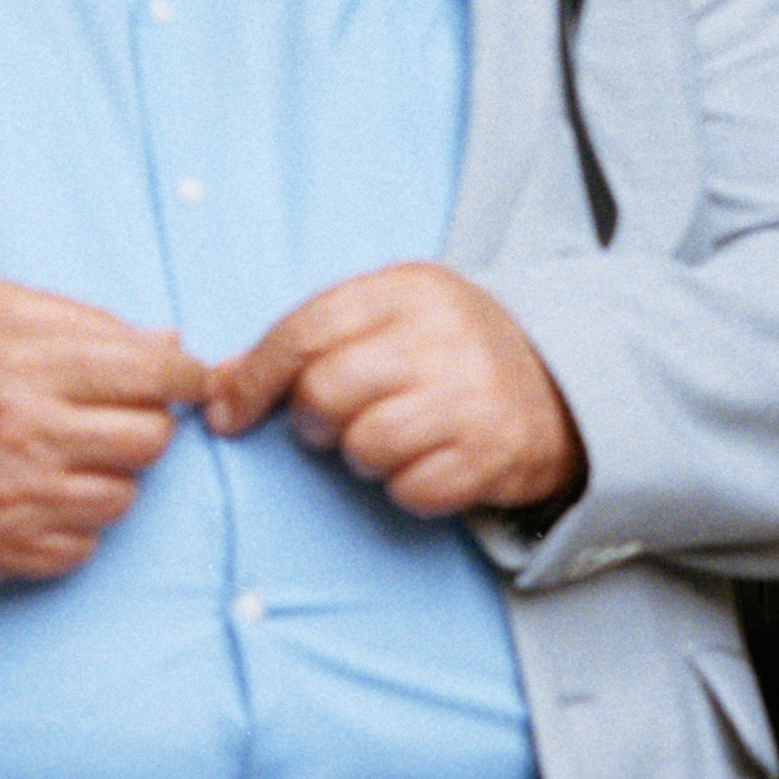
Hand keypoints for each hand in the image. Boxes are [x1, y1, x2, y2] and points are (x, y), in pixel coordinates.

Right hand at [0, 282, 200, 583]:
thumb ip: (86, 321)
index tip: (187, 378)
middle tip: (113, 414)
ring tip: (66, 453)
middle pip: (153, 439)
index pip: (154, 374)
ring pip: (126, 496)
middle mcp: (25, 433)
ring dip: (110, 474)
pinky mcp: (3, 551)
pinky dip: (76, 521)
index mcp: (25, 363)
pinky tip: (41, 493)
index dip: (186, 375)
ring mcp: (15, 500)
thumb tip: (170, 344)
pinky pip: (86, 545)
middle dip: (146, 423)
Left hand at [202, 265, 583, 521]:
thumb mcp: (388, 318)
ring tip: (389, 441)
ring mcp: (474, 395)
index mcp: (407, 289)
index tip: (226, 413)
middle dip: (315, 422)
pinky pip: (412, 489)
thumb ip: (308, 341)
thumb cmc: (449, 352)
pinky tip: (427, 464)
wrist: (563, 383)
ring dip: (362, 457)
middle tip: (335, 425)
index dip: (252, 379)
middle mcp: (442, 335)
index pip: (304, 331)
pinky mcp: (496, 453)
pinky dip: (408, 488)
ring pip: (364, 446)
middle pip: (326, 393)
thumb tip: (215, 386)